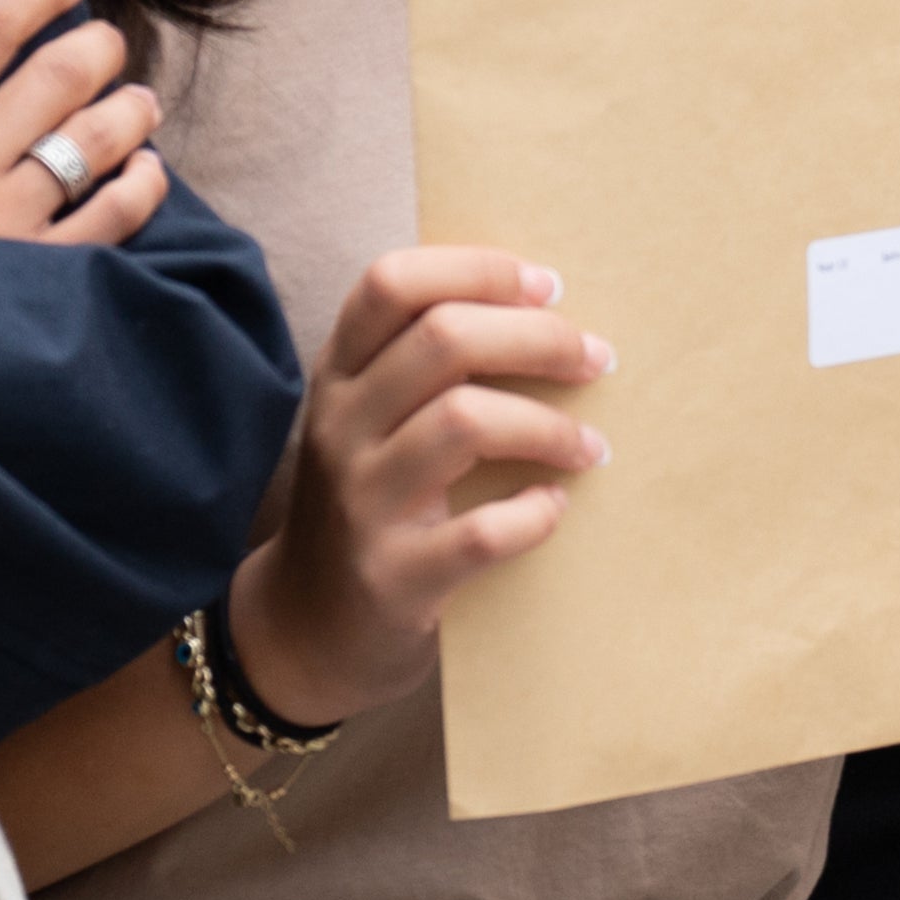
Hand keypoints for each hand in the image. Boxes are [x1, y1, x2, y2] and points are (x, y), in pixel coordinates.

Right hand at [0, 0, 164, 248]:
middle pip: (56, 74)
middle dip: (98, 46)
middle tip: (107, 46)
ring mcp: (0, 223)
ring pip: (96, 137)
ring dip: (131, 108)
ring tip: (138, 102)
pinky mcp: (36, 277)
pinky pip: (117, 214)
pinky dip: (144, 181)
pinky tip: (142, 168)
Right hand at [227, 250, 610, 726]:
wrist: (304, 630)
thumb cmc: (369, 501)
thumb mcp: (371, 418)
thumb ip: (424, 362)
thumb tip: (548, 304)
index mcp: (339, 374)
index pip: (391, 281)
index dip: (477, 269)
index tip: (547, 287)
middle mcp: (340, 426)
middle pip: (445, 339)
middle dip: (540, 338)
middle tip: (596, 358)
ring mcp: (360, 502)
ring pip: (465, 422)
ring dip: (550, 426)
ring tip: (588, 445)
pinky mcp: (392, 578)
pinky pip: (480, 532)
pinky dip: (533, 515)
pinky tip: (552, 507)